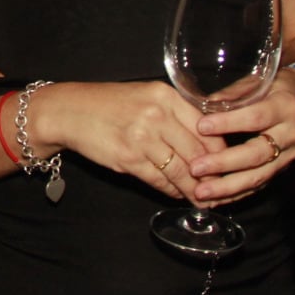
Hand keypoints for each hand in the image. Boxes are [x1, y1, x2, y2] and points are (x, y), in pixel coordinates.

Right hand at [44, 81, 226, 204]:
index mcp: (166, 96)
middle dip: (212, 175)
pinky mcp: (128, 157)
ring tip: (203, 198)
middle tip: (221, 189)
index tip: (226, 165)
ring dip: (194, 189)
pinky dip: (171, 190)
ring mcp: (142, 136)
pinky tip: (176, 193)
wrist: (68, 111)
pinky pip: (160, 180)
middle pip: (199, 152)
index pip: (208, 129)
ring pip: (182, 171)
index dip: (221, 152)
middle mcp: (157, 114)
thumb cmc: (108, 105)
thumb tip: (206, 145)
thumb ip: (175, 114)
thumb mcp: (145, 97)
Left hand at [187, 69, 294, 204]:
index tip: (201, 127)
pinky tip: (215, 199)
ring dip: (228, 187)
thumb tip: (200, 105)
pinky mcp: (282, 168)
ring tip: (201, 192)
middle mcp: (290, 134)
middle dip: (224, 163)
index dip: (229, 123)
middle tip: (196, 168)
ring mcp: (288, 155)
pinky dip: (236, 193)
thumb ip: (230, 95)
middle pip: (257, 153)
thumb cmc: (273, 88)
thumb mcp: (256, 83)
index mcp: (285, 107)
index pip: (256, 118)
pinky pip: (260, 184)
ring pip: (260, 175)